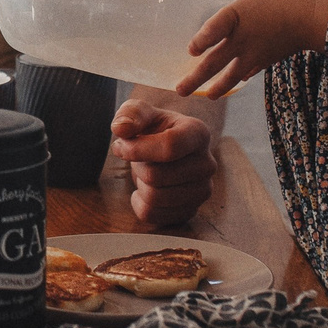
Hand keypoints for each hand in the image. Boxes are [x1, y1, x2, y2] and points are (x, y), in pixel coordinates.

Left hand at [112, 102, 215, 228]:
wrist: (164, 150)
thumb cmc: (152, 128)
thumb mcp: (140, 112)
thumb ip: (131, 114)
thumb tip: (122, 128)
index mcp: (198, 133)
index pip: (170, 147)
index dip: (138, 149)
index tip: (120, 145)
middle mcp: (207, 164)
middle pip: (157, 176)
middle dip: (136, 167)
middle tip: (137, 159)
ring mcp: (202, 190)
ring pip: (155, 198)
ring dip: (139, 185)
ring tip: (145, 171)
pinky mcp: (190, 210)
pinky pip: (153, 215)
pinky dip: (139, 203)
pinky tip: (144, 189)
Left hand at [179, 0, 327, 98]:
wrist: (314, 18)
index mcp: (235, 16)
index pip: (212, 30)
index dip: (200, 41)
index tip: (191, 50)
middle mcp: (240, 39)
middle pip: (213, 63)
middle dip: (195, 79)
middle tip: (180, 91)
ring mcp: (253, 53)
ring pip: (230, 76)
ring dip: (217, 88)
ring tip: (207, 96)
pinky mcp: (266, 60)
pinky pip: (248, 72)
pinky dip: (240, 78)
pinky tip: (236, 80)